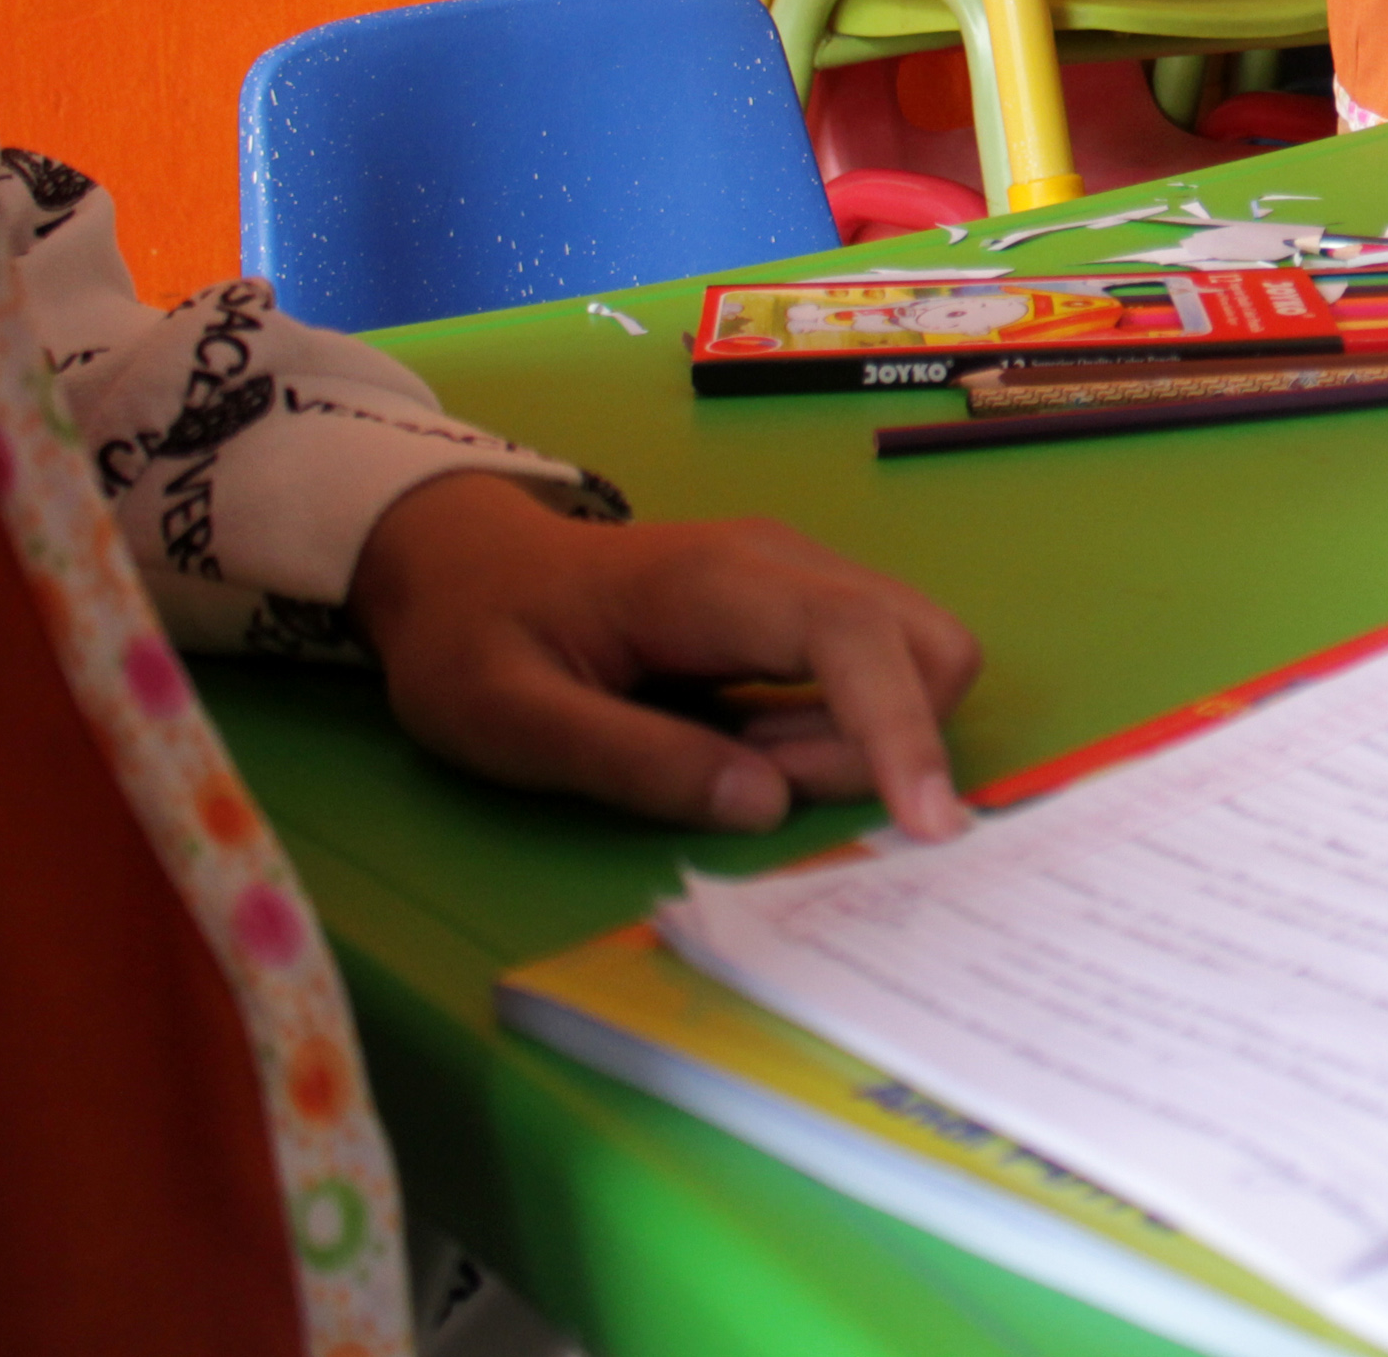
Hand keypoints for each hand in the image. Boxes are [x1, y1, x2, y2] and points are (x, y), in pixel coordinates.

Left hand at [347, 475, 980, 838]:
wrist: (458, 566)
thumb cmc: (473, 639)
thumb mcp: (512, 720)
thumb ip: (634, 762)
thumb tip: (765, 808)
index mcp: (714, 581)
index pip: (855, 636)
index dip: (903, 728)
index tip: (929, 825)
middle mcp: (784, 562)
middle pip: (926, 641)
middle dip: (887, 742)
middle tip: (767, 784)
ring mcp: (800, 577)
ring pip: (915, 657)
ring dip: (863, 739)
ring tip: (740, 764)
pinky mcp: (801, 606)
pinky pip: (877, 669)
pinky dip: (847, 728)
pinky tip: (752, 746)